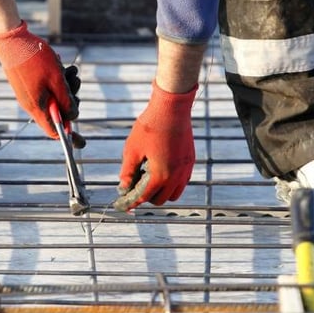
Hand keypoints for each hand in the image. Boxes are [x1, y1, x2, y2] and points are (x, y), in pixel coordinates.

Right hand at [0, 21, 79, 140]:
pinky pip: (46, 87)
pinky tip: (59, 65)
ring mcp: (28, 94)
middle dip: (69, 100)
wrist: (11, 39)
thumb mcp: (57, 80)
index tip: (80, 132)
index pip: (54, 132)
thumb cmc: (35, 58)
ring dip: (65, 85)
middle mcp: (30, 104)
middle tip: (75, 83)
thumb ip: (66, 101)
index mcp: (37, 107)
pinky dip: (55, 79)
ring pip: (52, 97)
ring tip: (70, 70)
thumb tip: (73, 116)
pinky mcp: (27, 84)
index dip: (68, 133)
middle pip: (56, 113)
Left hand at [114, 82, 196, 211]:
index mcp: (160, 175)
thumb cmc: (150, 126)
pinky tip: (160, 170)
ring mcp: (185, 169)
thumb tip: (123, 187)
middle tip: (135, 187)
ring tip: (148, 179)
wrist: (172, 108)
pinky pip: (182, 181)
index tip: (123, 204)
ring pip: (174, 193)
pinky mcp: (190, 160)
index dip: (132, 202)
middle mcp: (176, 176)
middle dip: (146, 197)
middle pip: (160, 199)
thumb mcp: (132, 149)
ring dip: (161, 192)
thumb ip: (127, 171)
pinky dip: (171, 183)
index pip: (144, 197)